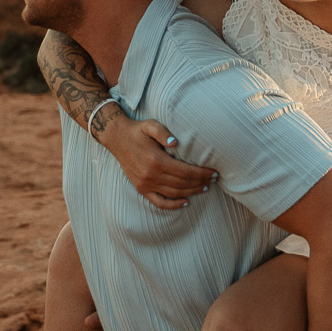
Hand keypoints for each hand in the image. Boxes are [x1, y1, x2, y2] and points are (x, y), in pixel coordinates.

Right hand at [100, 116, 215, 211]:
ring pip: (174, 193)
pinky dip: (173, 205)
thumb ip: (163, 132)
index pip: (185, 172)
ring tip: (204, 187)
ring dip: (192, 192)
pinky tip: (186, 201)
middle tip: (213, 179)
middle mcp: (151, 175)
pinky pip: (159, 202)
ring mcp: (146, 184)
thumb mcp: (150, 125)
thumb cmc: (138, 130)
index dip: (202, 173)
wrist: (117, 138)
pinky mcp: (141, 189)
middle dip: (201, 182)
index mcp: (156, 160)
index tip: (214, 172)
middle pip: (183, 184)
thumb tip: (175, 142)